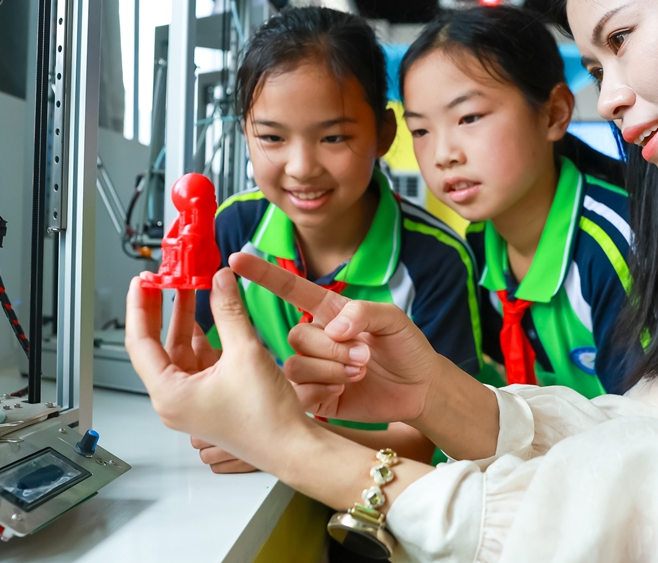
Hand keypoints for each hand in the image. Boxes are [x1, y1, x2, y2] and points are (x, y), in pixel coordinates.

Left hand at [124, 267, 310, 469]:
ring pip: (180, 351)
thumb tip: (220, 279)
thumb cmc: (265, 419)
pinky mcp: (211, 397)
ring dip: (186, 320)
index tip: (143, 282)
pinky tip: (210, 316)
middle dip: (161, 310)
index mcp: (170, 394)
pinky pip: (199, 360)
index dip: (140, 308)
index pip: (140, 343)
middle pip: (157, 346)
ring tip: (190, 288)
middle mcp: (175, 399)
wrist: (291, 447)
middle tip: (162, 279)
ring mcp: (193, 399)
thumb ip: (229, 311)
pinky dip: (203, 336)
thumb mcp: (245, 353)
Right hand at [229, 252, 441, 424]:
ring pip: (295, 365)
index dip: (263, 275)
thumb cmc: (408, 348)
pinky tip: (344, 390)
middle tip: (365, 356)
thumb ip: (363, 312)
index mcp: (329, 312)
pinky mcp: (316, 397)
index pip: (290, 289)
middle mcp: (317, 339)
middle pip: (296, 336)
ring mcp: (314, 368)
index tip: (236, 259)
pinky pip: (300, 393)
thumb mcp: (393, 319)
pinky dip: (322, 391)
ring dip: (330, 370)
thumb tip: (332, 328)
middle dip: (332, 348)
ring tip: (360, 372)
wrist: (421, 389)